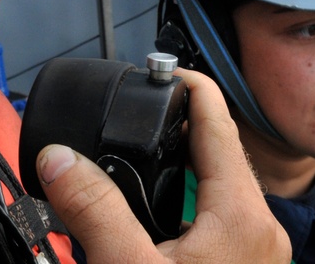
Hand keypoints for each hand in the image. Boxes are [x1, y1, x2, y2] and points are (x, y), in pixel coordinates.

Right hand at [37, 69, 290, 262]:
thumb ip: (92, 210)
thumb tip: (57, 158)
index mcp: (240, 212)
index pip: (216, 118)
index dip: (185, 83)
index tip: (153, 68)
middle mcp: (258, 226)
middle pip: (214, 152)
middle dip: (169, 133)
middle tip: (126, 120)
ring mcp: (254, 253)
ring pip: (211, 190)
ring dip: (171, 175)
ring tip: (126, 171)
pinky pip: (209, 223)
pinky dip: (176, 211)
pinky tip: (142, 229)